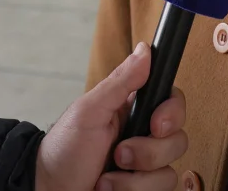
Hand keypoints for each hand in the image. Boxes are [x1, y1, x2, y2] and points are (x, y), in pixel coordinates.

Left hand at [37, 43, 187, 190]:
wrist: (50, 190)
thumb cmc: (63, 149)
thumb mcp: (89, 111)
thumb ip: (120, 82)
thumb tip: (146, 50)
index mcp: (133, 111)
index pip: (172, 102)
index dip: (172, 113)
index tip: (156, 125)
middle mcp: (144, 138)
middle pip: (177, 140)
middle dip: (147, 152)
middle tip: (119, 153)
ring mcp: (145, 168)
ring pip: (168, 172)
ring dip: (133, 179)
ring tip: (106, 178)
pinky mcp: (142, 189)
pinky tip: (109, 189)